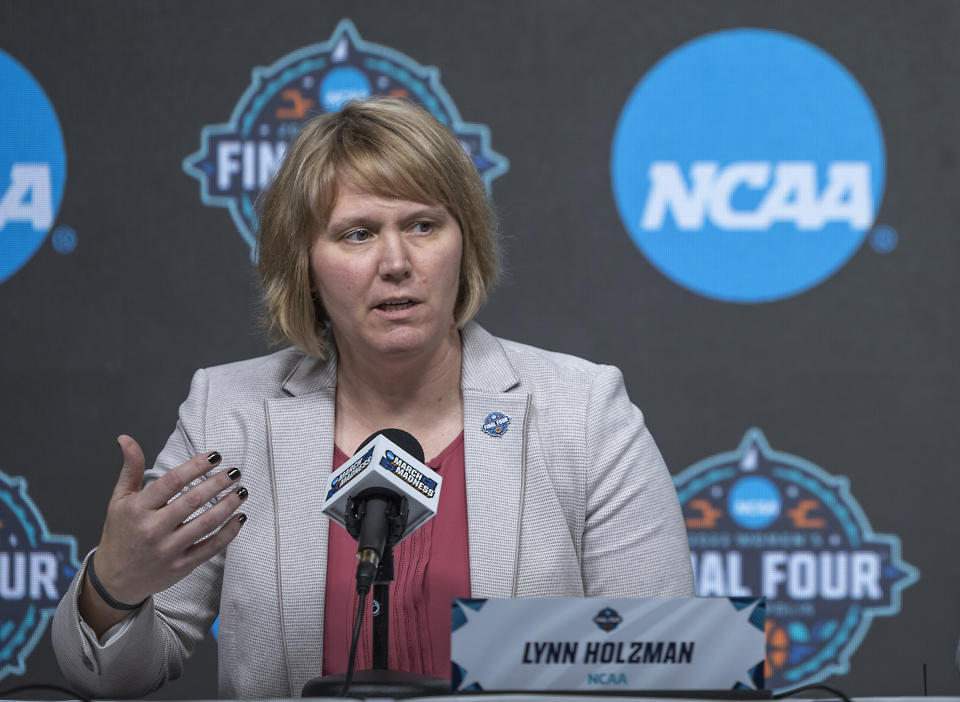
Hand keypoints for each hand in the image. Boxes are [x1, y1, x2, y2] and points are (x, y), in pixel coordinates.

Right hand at [80, 435, 246, 630]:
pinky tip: (240, 517)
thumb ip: (130, 469)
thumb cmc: (120, 532)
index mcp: (137, 509)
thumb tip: (126, 438)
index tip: (216, 456)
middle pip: (193, 501)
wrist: (114, 579)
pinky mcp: (181, 566)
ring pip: (206, 524)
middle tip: (235, 472)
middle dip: (218, 483)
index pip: (172, 482)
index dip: (196, 466)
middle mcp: (152, 529)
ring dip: (228, 505)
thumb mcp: (119, 499)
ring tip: (242, 491)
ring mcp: (168, 550)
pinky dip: (229, 532)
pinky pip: (211, 548)